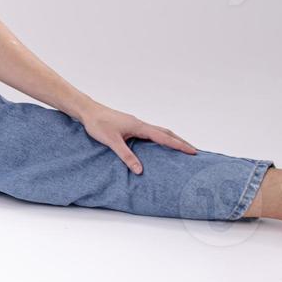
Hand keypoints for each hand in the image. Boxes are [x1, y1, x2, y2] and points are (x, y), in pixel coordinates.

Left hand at [74, 102, 196, 174]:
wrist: (88, 111)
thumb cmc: (98, 124)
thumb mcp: (112, 141)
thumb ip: (126, 156)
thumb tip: (139, 170)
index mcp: (139, 126)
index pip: (164, 137)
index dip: (179, 145)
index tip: (192, 151)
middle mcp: (140, 124)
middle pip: (166, 133)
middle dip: (180, 142)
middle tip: (193, 150)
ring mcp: (136, 124)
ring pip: (159, 131)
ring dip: (171, 139)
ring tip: (180, 148)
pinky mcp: (130, 126)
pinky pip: (150, 132)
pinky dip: (159, 138)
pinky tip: (158, 145)